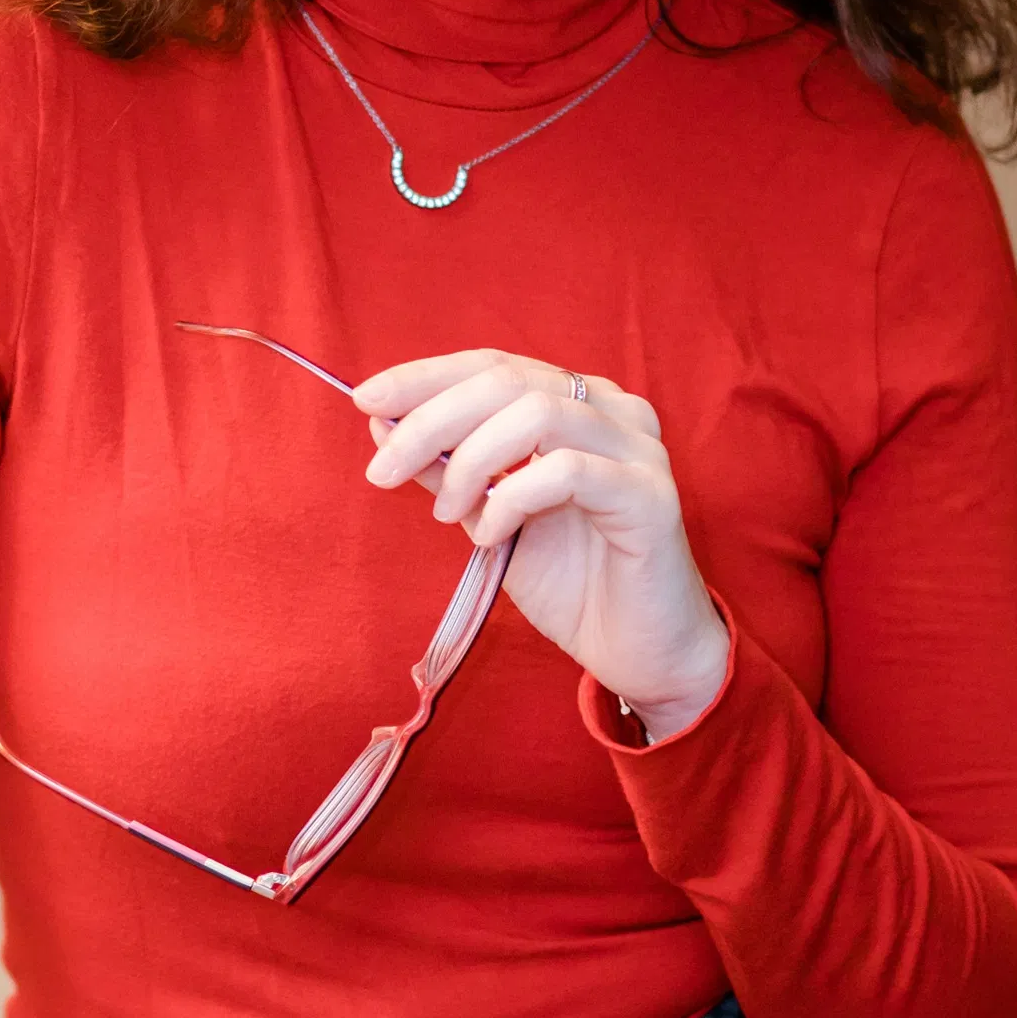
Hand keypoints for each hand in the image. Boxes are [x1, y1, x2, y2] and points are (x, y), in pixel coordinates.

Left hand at [351, 350, 727, 740]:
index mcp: (575, 401)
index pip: (491, 365)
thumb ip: (444, 466)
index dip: (424, 376)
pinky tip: (489, 533)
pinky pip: (565, 470)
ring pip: (536, 412)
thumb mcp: (487, 514)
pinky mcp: (651, 494)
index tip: (366, 398)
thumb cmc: (571, 580)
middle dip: (429, 419)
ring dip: (469, 460)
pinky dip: (511, 497)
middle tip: (381, 469)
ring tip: (446, 513)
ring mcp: (638, 447)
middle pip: (506, 380)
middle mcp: (612, 408)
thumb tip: (381, 421)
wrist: (640, 652)